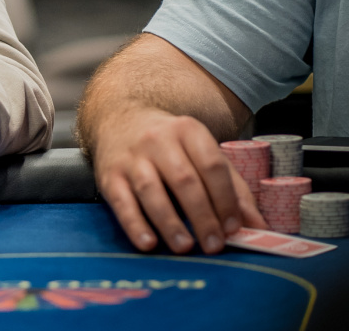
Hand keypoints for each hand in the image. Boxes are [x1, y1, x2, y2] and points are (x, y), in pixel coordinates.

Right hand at [89, 106, 266, 253]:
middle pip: (184, 180)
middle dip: (202, 216)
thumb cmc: (169, 144)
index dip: (225, 199)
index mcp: (188, 131)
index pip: (212, 165)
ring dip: (169, 222)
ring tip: (185, 246)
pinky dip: (134, 224)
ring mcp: (131, 157)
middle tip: (214, 245)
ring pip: (151, 190)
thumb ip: (231, 187)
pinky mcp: (109, 175)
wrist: (119, 119)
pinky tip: (148, 242)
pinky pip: (121, 202)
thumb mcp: (202, 152)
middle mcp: (157, 140)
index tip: (233, 228)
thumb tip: (257, 227)